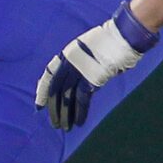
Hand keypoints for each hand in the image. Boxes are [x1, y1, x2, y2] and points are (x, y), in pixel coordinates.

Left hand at [35, 1, 159, 132]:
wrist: (124, 35)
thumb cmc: (111, 41)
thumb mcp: (88, 50)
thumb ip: (81, 64)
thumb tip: (81, 82)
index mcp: (67, 53)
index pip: (49, 75)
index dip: (42, 90)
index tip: (38, 105)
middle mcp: (69, 62)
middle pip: (56, 89)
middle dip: (53, 108)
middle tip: (54, 124)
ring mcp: (78, 69)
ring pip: (66, 97)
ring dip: (65, 114)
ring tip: (65, 127)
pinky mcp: (90, 78)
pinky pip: (81, 99)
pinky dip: (80, 113)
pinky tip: (79, 123)